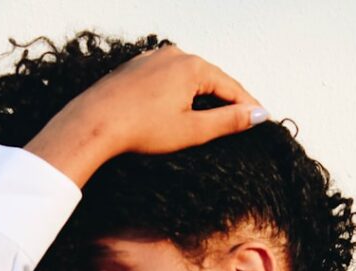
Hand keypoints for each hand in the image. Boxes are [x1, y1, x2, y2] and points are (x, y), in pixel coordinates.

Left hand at [72, 44, 266, 156]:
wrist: (93, 123)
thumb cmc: (140, 128)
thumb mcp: (192, 130)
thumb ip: (228, 121)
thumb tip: (258, 115)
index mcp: (192, 66)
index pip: (231, 87)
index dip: (248, 106)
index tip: (262, 120)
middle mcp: (174, 55)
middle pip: (210, 79)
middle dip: (226, 99)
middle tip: (243, 119)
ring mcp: (152, 59)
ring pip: (188, 78)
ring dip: (202, 96)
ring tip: (214, 117)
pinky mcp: (135, 69)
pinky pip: (167, 79)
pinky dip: (179, 93)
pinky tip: (179, 109)